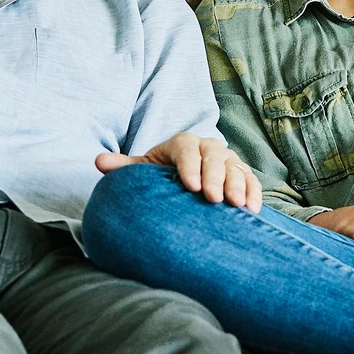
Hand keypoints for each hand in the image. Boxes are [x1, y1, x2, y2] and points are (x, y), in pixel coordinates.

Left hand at [94, 132, 261, 211]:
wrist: (184, 177)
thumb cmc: (162, 175)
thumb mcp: (144, 169)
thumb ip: (125, 167)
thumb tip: (99, 162)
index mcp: (182, 143)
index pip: (186, 149)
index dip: (190, 166)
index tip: (191, 187)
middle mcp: (208, 147)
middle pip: (214, 157)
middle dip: (215, 177)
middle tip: (213, 198)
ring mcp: (227, 160)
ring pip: (235, 167)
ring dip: (237, 185)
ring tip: (237, 204)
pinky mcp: (241, 173)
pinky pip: (251, 179)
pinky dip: (254, 192)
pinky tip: (252, 209)